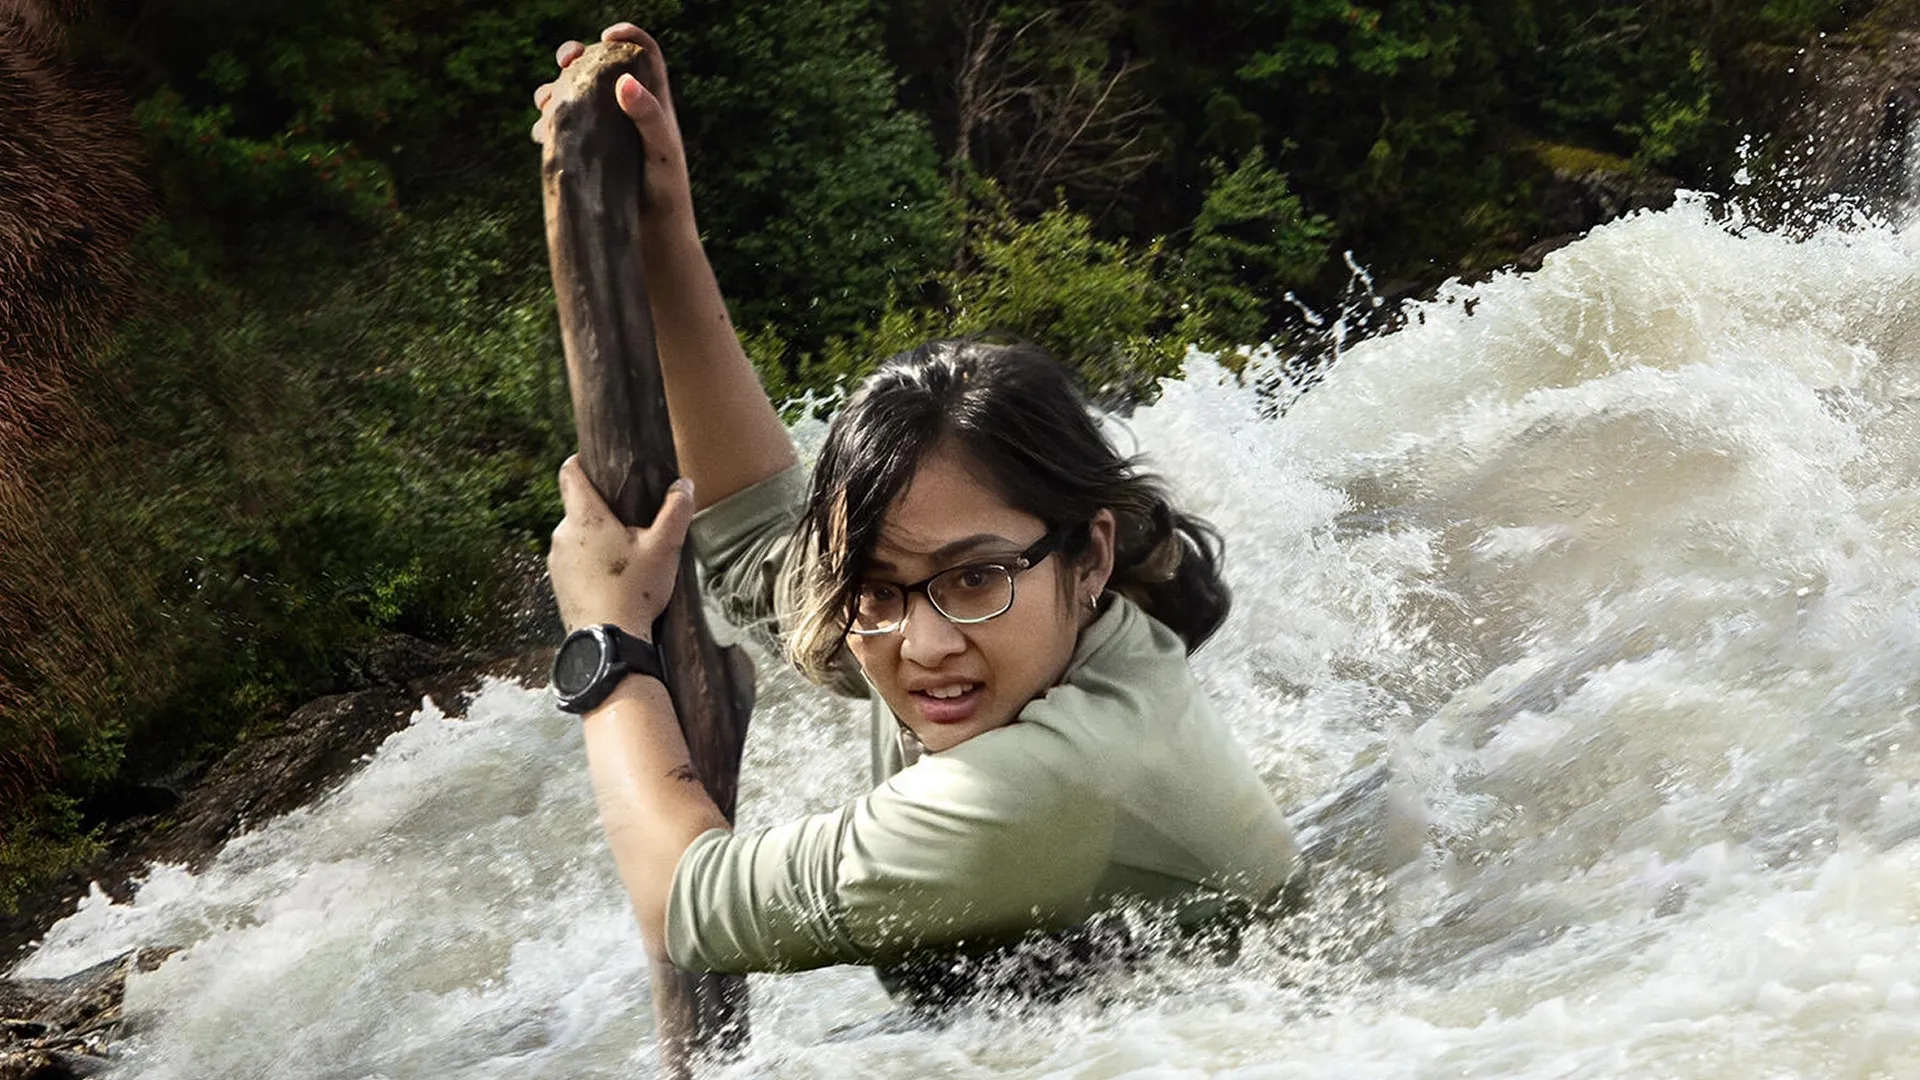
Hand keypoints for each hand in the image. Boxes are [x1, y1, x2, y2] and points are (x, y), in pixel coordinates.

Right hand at [532, 23, 695, 228]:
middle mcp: (624, 112)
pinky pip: (558, 129)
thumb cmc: (667, 194)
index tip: (606, 35)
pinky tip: (543, 135)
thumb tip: (623, 81)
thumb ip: (649, 116)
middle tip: (565, 60)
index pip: (643, 54)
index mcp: (652, 103)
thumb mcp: (663, 152)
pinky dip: (546, 124)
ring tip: (548, 102)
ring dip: (552, 90)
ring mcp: (601, 133)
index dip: (627, 36)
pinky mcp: (583, 155)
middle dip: (574, 57)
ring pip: (570, 96)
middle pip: (596, 67)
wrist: (652, 240)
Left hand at [548, 456, 695, 634]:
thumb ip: (676, 512)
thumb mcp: (664, 549)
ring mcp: (556, 560)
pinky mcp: (558, 583)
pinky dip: (590, 563)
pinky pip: (573, 561)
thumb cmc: (634, 591)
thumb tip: (684, 485)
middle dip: (603, 511)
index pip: (570, 473)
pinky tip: (613, 579)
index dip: (582, 462)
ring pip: (577, 536)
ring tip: (626, 557)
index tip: (599, 463)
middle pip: (579, 508)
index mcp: (585, 517)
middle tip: (632, 524)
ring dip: (597, 540)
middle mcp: (563, 534)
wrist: (607, 642)